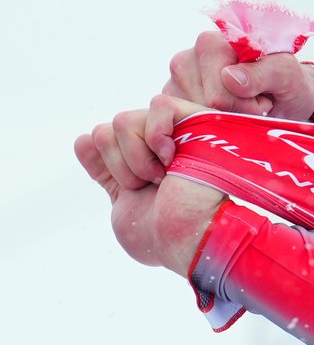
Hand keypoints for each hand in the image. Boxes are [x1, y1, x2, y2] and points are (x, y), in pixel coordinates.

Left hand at [76, 96, 226, 274]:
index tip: (135, 192)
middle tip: (154, 186)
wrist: (193, 239)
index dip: (109, 167)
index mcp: (144, 162)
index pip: (100, 140)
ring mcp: (179, 131)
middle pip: (105, 132)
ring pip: (123, 121)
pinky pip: (159, 105)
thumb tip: (83, 139)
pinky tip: (172, 158)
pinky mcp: (198, 120)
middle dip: (121, 167)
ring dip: (137, 159)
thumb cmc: (165, 236)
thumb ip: (105, 174)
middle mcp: (160, 143)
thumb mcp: (124, 207)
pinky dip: (157, 135)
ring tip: (165, 177)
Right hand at [165, 30, 313, 119]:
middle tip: (254, 106)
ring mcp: (175, 82)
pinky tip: (223, 118)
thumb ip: (264, 72)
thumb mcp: (287, 75)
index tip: (263, 100)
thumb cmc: (287, 83)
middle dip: (234, 115)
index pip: (219, 94)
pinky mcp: (171, 103)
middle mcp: (187, 59)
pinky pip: (183, 127)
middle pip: (204, 107)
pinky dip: (206, 130)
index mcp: (212, 43)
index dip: (245, 106)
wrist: (283, 97)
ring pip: (192, 119)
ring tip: (240, 110)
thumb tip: (230, 78)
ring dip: (221, 122)